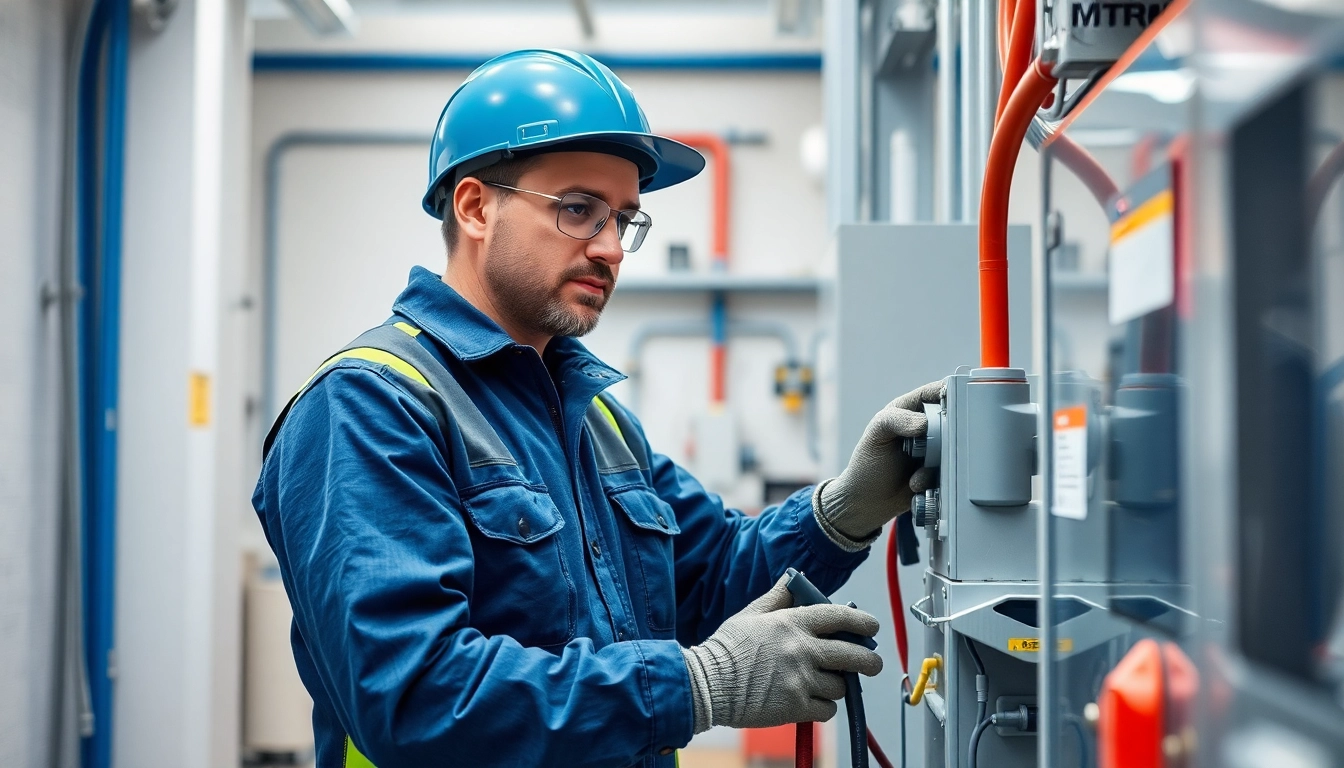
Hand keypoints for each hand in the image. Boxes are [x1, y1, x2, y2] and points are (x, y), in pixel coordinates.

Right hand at [680, 576, 882, 732]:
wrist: (707, 684)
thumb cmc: (727, 648)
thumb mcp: (751, 613)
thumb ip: (778, 597)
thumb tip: (794, 577)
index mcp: (792, 623)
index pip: (839, 617)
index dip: (862, 621)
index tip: (872, 627)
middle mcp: (802, 649)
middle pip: (855, 655)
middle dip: (870, 660)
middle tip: (872, 664)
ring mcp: (801, 680)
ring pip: (841, 685)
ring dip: (836, 684)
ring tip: (823, 683)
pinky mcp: (796, 706)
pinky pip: (827, 709)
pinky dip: (823, 706)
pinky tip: (810, 700)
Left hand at [816, 380, 942, 541]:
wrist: (868, 502)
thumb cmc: (868, 463)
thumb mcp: (876, 434)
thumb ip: (895, 420)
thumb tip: (923, 423)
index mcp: (912, 409)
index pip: (937, 392)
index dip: (951, 392)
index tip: (961, 400)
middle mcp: (929, 428)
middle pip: (955, 420)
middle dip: (951, 432)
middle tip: (937, 446)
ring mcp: (938, 451)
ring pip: (957, 447)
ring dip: (941, 460)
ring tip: (916, 471)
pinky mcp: (942, 472)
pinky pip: (952, 471)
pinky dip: (935, 478)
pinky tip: (915, 484)